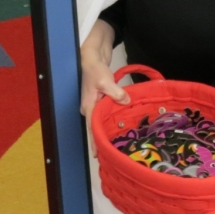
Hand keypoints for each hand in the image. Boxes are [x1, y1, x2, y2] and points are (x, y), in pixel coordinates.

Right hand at [79, 21, 129, 156]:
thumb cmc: (94, 69)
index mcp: (89, 107)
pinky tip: (125, 123)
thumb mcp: (105, 80)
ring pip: (104, 120)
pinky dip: (116, 116)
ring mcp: (96, 104)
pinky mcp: (103, 99)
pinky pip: (109, 111)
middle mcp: (91, 108)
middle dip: (106, 138)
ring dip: (112, 128)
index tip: (98, 156)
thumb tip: (124, 101)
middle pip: (98, 127)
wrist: (92, 57)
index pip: (92, 129)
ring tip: (122, 142)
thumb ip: (115, 92)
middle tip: (116, 152)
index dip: (95, 143)